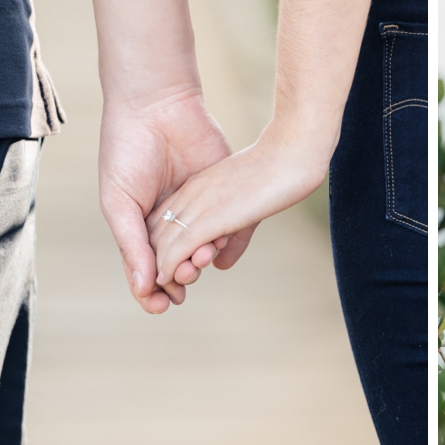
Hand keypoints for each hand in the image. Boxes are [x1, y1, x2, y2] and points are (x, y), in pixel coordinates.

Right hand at [99, 87, 231, 313]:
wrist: (157, 106)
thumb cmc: (126, 152)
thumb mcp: (119, 202)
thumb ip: (132, 245)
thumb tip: (145, 287)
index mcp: (142, 226)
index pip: (150, 269)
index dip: (155, 290)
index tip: (162, 303)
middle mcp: (172, 221)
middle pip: (180, 264)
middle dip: (183, 275)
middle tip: (187, 274)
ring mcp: (200, 208)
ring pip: (207, 248)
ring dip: (205, 260)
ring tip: (204, 258)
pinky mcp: (225, 193)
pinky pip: (234, 225)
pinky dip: (232, 242)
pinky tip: (225, 249)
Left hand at [148, 120, 328, 286]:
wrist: (290, 155)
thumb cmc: (279, 175)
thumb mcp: (249, 208)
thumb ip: (234, 237)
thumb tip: (220, 264)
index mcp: (197, 186)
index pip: (163, 218)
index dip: (159, 244)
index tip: (166, 265)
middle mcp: (191, 193)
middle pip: (155, 231)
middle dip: (153, 260)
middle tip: (158, 284)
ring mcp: (199, 204)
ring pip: (163, 242)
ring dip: (160, 269)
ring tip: (161, 289)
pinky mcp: (211, 217)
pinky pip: (179, 246)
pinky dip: (168, 266)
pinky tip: (165, 279)